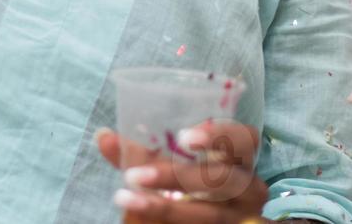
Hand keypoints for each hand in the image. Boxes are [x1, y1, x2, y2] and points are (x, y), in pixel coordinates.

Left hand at [95, 121, 272, 222]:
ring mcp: (240, 217)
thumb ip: (141, 152)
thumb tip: (103, 136)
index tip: (183, 137)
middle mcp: (248, 188)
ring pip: (210, 214)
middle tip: (135, 175)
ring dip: (164, 208)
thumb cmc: (192, 182)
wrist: (209, 218)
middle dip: (177, 177)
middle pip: (223, 179)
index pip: (246, 139)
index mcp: (240, 159)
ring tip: (125, 198)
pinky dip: (167, 220)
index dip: (220, 135)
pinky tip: (139, 213)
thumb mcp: (172, 164)